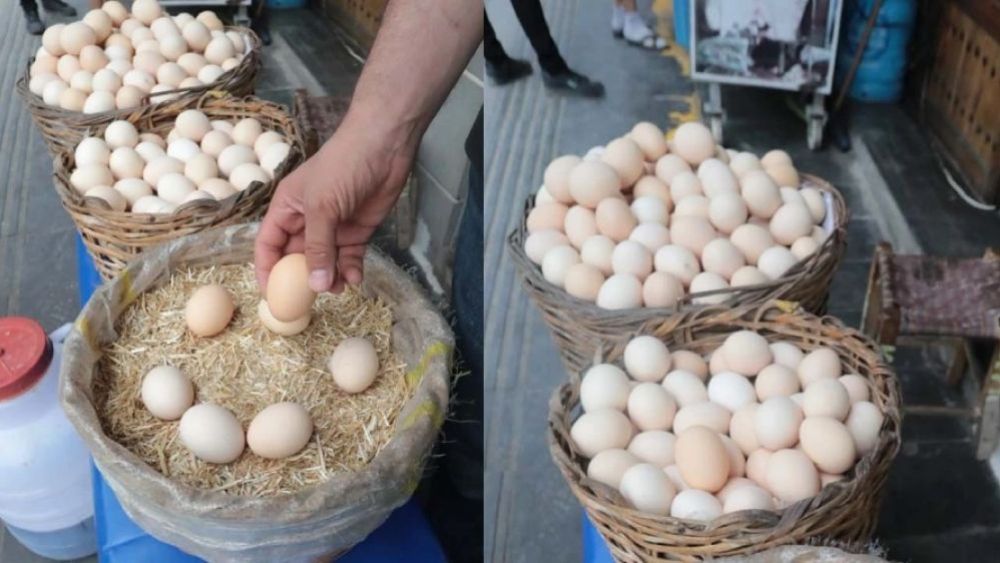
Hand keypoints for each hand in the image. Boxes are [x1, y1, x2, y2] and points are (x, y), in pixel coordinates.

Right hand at [255, 112, 415, 292]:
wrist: (384, 146)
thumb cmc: (343, 166)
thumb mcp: (322, 207)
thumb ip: (317, 247)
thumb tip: (313, 284)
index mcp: (287, 208)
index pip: (268, 244)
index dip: (266, 269)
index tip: (271, 295)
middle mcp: (307, 220)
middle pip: (296, 258)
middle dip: (302, 280)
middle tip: (309, 302)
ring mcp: (333, 227)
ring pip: (324, 262)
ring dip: (329, 278)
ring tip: (338, 288)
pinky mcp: (357, 231)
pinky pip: (348, 258)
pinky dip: (350, 271)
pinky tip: (355, 278)